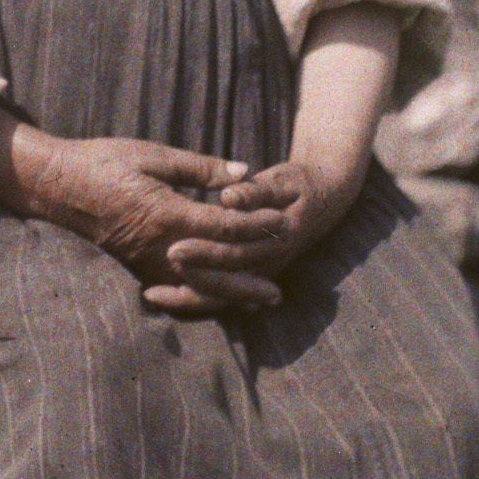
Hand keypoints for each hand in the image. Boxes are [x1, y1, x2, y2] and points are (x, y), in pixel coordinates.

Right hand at [41, 137, 289, 313]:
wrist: (57, 185)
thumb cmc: (105, 162)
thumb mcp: (154, 155)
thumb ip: (200, 168)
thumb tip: (244, 173)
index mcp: (167, 213)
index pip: (224, 226)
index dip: (257, 225)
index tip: (283, 221)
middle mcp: (160, 246)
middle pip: (217, 269)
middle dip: (252, 275)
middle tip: (281, 283)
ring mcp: (147, 262)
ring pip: (198, 288)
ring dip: (232, 295)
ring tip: (260, 300)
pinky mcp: (137, 268)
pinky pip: (175, 291)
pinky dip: (200, 299)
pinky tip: (218, 301)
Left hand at [143, 160, 357, 317]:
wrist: (326, 200)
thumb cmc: (300, 184)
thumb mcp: (284, 180)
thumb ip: (256, 190)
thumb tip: (229, 197)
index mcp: (276, 239)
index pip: (235, 252)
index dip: (204, 254)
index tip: (173, 248)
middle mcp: (270, 264)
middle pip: (225, 283)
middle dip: (188, 281)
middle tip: (152, 282)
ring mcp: (262, 274)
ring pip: (223, 298)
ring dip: (188, 298)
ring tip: (152, 294)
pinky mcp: (254, 276)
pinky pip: (223, 296)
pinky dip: (196, 298)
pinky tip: (166, 295)